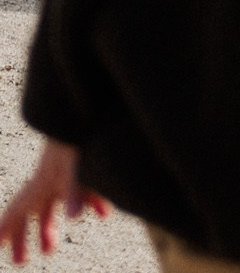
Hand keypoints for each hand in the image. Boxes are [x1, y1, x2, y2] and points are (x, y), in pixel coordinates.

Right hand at [1, 140, 107, 263]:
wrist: (91, 108)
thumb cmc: (78, 136)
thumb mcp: (75, 165)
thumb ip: (75, 192)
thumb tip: (74, 217)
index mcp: (41, 182)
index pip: (18, 210)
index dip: (7, 228)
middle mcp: (50, 180)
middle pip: (32, 213)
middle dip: (24, 236)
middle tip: (20, 261)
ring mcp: (67, 175)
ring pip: (52, 205)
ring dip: (49, 226)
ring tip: (49, 249)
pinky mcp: (85, 168)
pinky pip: (84, 191)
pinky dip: (91, 204)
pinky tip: (103, 214)